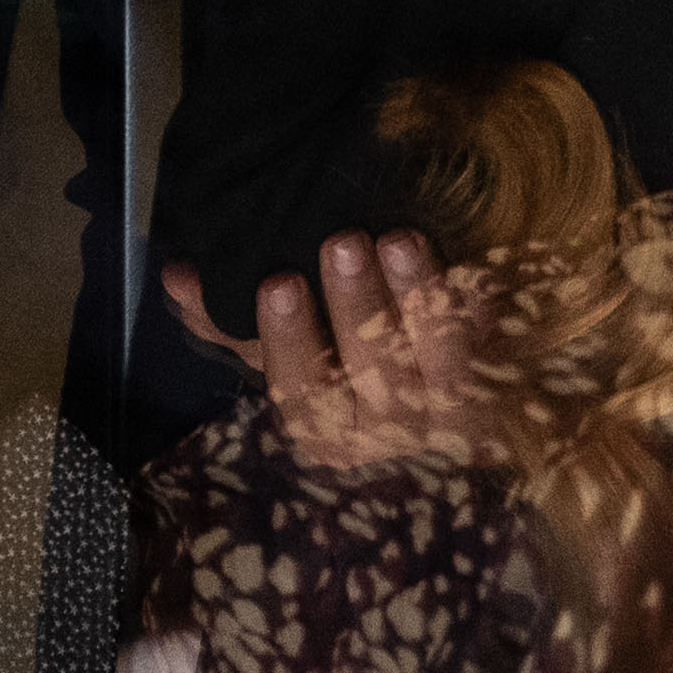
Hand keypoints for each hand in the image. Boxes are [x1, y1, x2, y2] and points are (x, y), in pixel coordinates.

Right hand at [171, 229, 487, 474]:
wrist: (451, 401)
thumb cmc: (346, 368)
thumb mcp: (289, 350)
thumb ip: (229, 322)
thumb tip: (179, 278)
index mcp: (327, 431)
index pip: (302, 393)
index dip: (289, 339)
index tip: (277, 281)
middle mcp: (386, 433)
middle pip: (371, 373)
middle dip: (356, 307)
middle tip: (342, 243)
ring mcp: (445, 411)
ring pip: (431, 358)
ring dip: (414, 295)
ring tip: (396, 240)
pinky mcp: (493, 383)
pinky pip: (484, 341)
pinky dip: (468, 301)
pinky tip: (460, 262)